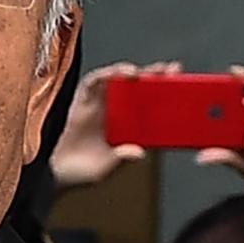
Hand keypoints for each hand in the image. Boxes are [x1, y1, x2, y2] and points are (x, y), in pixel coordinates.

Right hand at [48, 61, 179, 189]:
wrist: (55, 172)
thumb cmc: (83, 172)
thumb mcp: (106, 168)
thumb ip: (121, 159)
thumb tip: (138, 152)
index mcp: (132, 128)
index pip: (154, 107)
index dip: (170, 97)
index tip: (188, 89)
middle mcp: (120, 112)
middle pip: (141, 88)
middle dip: (157, 77)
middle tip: (171, 70)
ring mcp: (102, 103)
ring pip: (121, 80)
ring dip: (135, 72)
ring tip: (145, 72)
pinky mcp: (84, 98)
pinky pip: (96, 81)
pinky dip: (108, 74)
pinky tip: (120, 74)